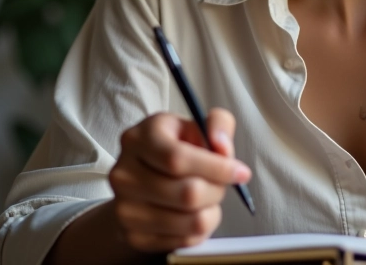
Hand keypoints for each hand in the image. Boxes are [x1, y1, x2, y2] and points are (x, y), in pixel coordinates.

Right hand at [108, 108, 251, 251]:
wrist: (143, 176)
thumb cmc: (177, 146)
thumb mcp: (197, 125)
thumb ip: (218, 124)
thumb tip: (222, 148)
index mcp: (140, 138)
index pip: (178, 159)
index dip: (216, 168)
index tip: (241, 172)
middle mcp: (124, 173)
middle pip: (186, 193)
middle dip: (217, 190)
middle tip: (223, 184)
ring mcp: (124, 208)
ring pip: (188, 220)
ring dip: (212, 210)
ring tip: (210, 197)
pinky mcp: (132, 236)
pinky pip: (182, 240)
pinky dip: (200, 229)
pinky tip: (197, 212)